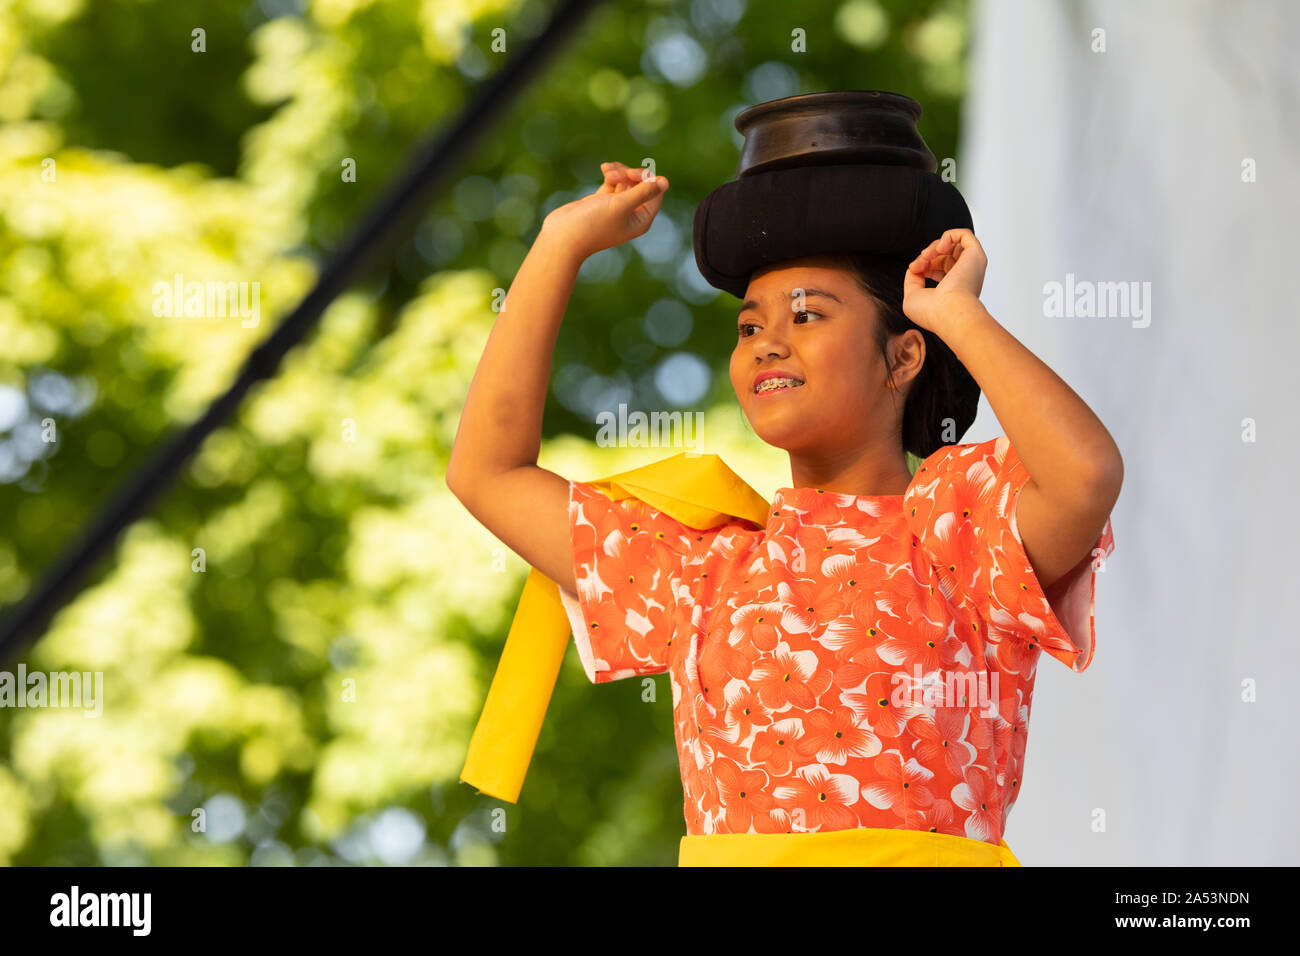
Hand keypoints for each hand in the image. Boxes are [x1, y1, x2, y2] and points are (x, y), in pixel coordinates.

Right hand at [541, 161, 669, 260]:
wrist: (563, 236)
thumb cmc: (592, 224)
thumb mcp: (621, 205)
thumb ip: (643, 192)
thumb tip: (665, 182)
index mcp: (642, 220)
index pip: (656, 192)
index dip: (646, 178)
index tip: (630, 174)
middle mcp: (632, 214)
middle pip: (642, 184)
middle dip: (629, 173)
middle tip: (615, 173)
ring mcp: (617, 208)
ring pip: (626, 181)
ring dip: (619, 171)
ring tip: (606, 170)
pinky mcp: (602, 202)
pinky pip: (614, 182)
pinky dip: (611, 174)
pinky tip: (604, 167)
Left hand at [902, 228, 986, 335]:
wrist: (948, 312)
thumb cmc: (932, 312)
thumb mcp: (912, 297)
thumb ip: (912, 280)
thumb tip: (914, 267)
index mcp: (954, 287)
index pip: (939, 267)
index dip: (924, 264)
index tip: (915, 270)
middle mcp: (965, 276)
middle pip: (944, 255)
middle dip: (926, 256)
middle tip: (918, 265)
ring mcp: (971, 265)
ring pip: (953, 244)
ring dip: (935, 246)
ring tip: (927, 255)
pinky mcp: (975, 255)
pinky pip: (964, 234)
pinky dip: (948, 236)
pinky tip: (940, 248)